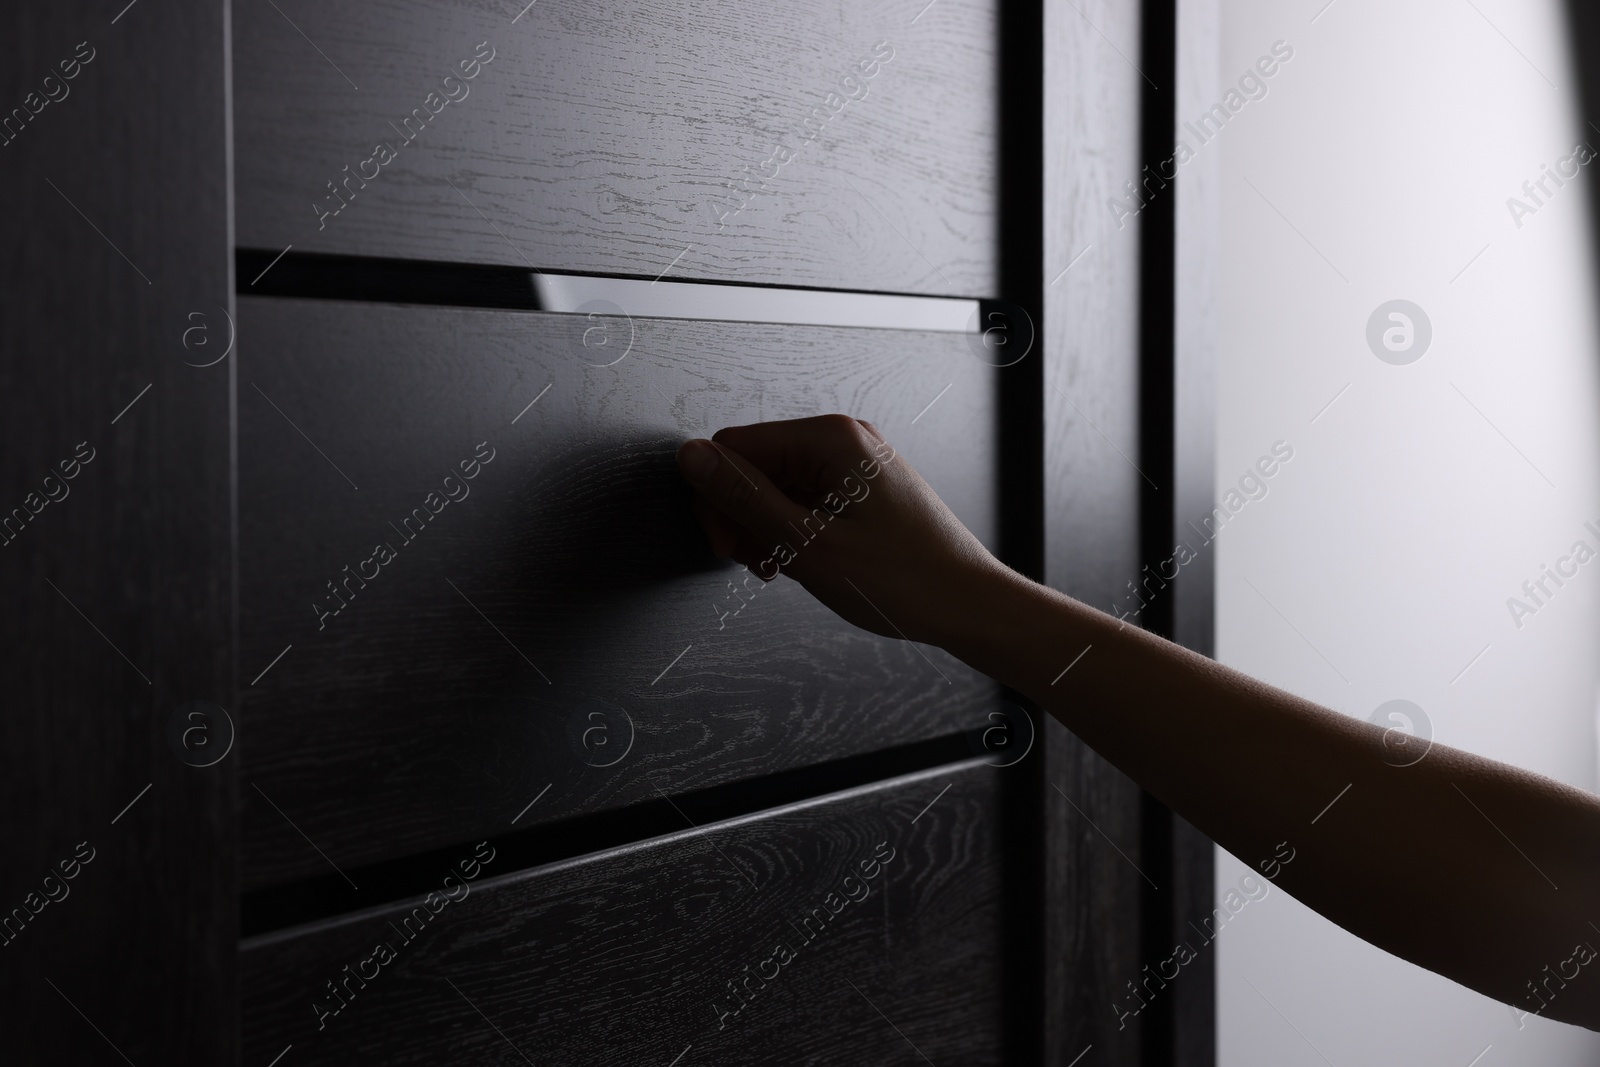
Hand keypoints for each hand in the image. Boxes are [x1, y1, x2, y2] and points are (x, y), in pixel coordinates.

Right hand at [675, 414, 1011, 646]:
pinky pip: (802, 501)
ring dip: (765, 531)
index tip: (726, 544)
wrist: (968, 605)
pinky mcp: (859, 490)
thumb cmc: (907, 580)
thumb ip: (745, 498)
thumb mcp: (808, 544)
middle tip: (757, 561)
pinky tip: (797, 563)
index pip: (733, 447)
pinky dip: (790, 533)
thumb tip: (692, 459)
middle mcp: (842, 441)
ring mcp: (852, 465)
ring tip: (783, 568)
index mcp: (831, 439)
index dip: (716, 499)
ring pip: (774, 488)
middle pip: (752, 466)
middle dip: (742, 517)